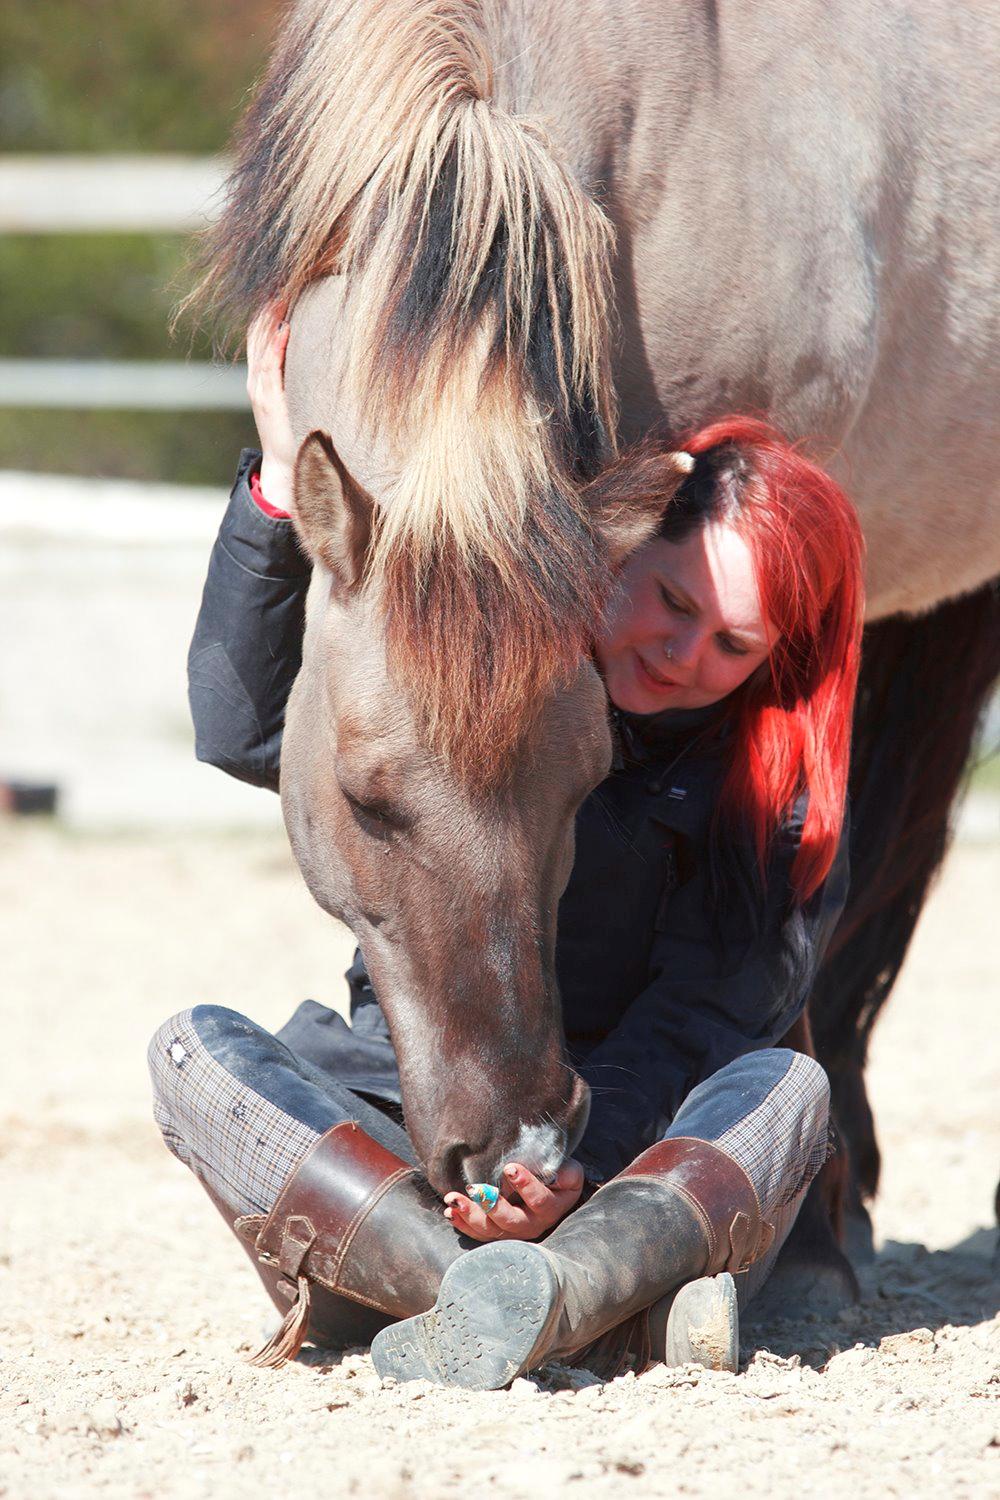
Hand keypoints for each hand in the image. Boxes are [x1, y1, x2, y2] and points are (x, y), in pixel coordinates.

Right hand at [246, 299, 295, 516]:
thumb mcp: (294, 398)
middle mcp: (257, 378)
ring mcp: (259, 388)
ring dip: (269, 319)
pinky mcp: (267, 400)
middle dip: (267, 305)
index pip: (260, 332)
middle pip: (256, 331)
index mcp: (262, 375)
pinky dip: (275, 348)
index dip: (267, 308)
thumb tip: (315, 355)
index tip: (281, 285)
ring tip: (282, 294)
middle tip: (282, 280)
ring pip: (259, 344)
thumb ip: (297, 376)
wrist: (286, 464)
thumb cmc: (295, 430)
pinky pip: (269, 367)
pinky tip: (285, 330)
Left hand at [443, 1160, 584, 1241]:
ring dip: (470, 1215)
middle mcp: (533, 1224)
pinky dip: (463, 1224)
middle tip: (473, 1189)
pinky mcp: (498, 1232)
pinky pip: (480, 1233)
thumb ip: (563, 1172)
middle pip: (512, 1222)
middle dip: (491, 1206)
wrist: (553, 1187)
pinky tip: (450, 1212)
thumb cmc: (559, 1174)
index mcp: (551, 1208)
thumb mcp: (568, 1171)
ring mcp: (513, 1231)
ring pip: (492, 1230)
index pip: (540, 1200)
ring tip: (453, 1199)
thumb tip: (552, 1172)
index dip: (526, 1186)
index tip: (510, 1168)